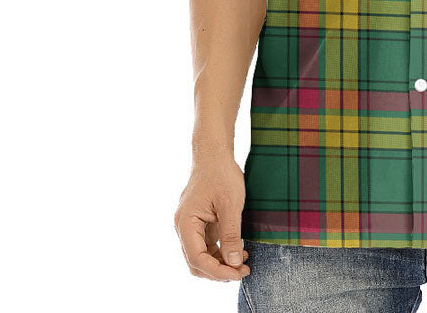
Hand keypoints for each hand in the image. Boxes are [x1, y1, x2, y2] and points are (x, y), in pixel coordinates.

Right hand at [174, 151, 251, 280]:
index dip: (217, 271)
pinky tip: (238, 252)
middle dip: (218, 271)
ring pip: (201, 256)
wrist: (215, 154)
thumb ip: (230, 235)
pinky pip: (206, 245)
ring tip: (243, 264)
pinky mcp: (198, 223)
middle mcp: (183, 227)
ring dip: (220, 263)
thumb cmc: (221, 174)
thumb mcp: (231, 205)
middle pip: (196, 262)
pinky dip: (220, 252)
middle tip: (242, 272)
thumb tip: (233, 263)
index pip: (197, 258)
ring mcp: (190, 225)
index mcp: (186, 223)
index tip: (237, 273)